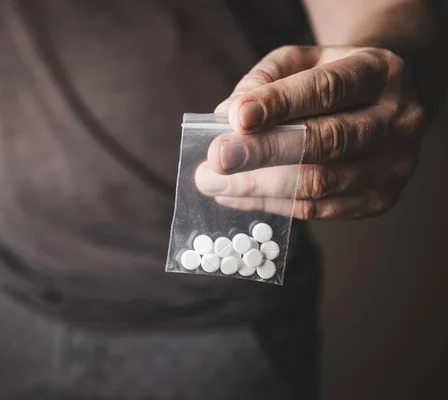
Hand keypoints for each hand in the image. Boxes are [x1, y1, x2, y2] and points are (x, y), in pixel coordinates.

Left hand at [196, 45, 424, 218]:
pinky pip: (315, 210)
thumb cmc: (329, 78)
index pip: (328, 89)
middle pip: (328, 141)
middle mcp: (398, 120)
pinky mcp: (378, 200)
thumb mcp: (300, 61)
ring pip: (318, 184)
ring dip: (257, 186)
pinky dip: (268, 204)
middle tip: (217, 158)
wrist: (378, 103)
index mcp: (380, 72)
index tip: (236, 117)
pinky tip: (234, 195)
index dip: (280, 104)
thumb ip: (265, 80)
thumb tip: (227, 115)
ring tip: (211, 181)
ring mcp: (393, 166)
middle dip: (264, 152)